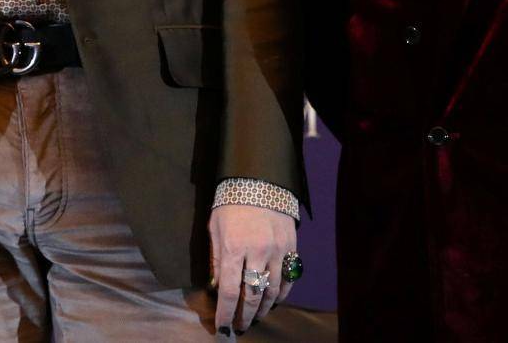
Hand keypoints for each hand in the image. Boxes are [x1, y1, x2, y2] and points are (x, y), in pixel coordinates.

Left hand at [208, 204, 297, 334]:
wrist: (259, 179)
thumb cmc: (230, 203)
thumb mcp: (215, 228)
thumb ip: (217, 259)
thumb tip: (217, 286)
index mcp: (234, 248)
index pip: (230, 291)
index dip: (226, 313)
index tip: (222, 327)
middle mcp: (257, 252)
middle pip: (253, 295)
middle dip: (245, 315)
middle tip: (240, 326)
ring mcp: (277, 250)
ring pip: (273, 290)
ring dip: (264, 308)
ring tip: (255, 317)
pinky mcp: (291, 247)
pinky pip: (289, 278)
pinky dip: (282, 293)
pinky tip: (274, 301)